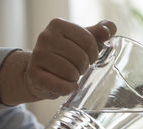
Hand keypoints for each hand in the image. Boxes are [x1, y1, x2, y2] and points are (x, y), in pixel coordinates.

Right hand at [0, 19, 115, 105]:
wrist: (39, 72)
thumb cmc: (65, 55)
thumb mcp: (82, 40)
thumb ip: (98, 32)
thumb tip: (109, 29)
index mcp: (58, 25)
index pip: (88, 41)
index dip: (94, 54)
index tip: (89, 58)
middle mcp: (45, 37)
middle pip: (80, 57)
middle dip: (83, 67)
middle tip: (77, 68)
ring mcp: (37, 55)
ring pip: (71, 72)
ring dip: (74, 78)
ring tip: (69, 75)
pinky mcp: (34, 74)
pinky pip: (61, 86)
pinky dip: (68, 89)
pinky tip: (66, 85)